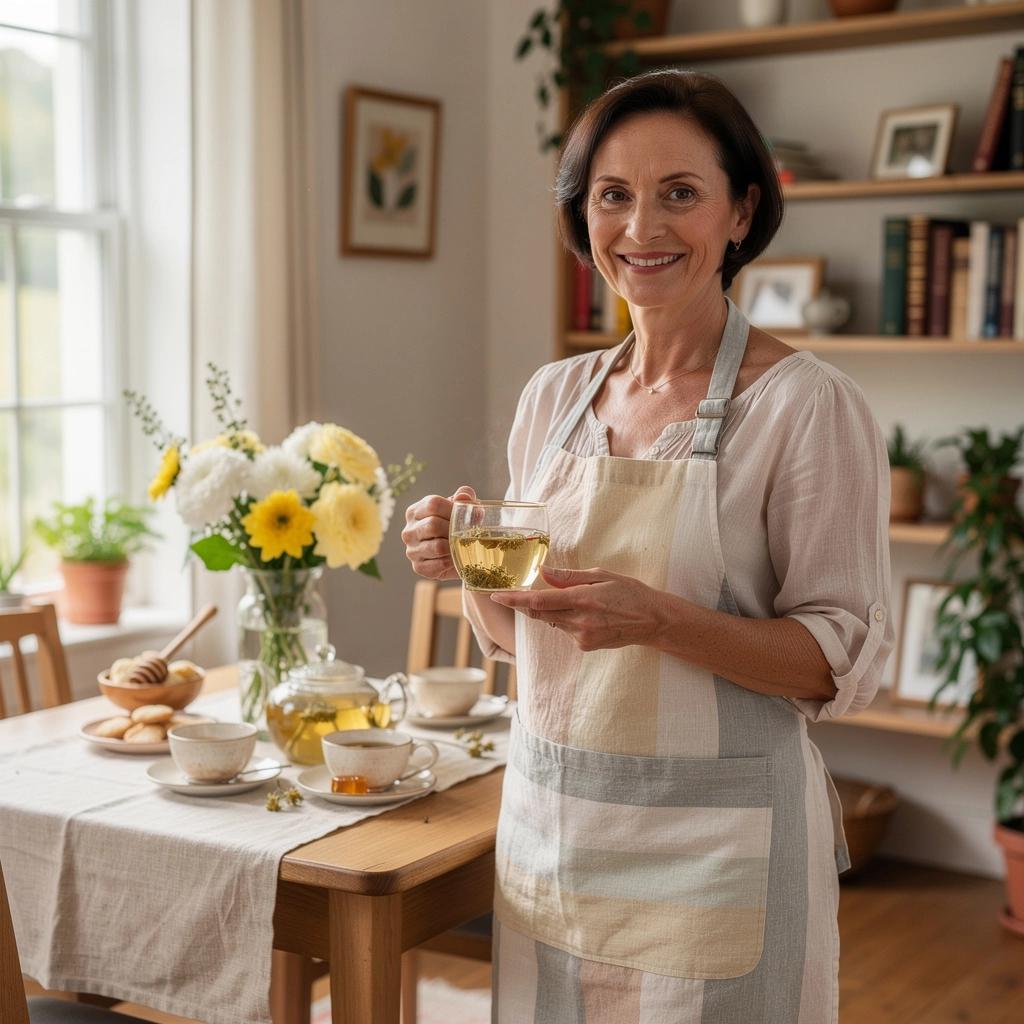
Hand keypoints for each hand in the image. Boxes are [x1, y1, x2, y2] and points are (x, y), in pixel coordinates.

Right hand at [402, 485, 476, 579]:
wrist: (458, 554)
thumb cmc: (457, 525)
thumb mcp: (462, 508)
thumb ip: (465, 497)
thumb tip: (463, 496)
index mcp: (415, 511)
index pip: (433, 504)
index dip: (452, 509)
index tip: (466, 515)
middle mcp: (408, 531)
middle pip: (433, 525)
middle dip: (455, 529)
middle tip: (467, 533)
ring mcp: (411, 550)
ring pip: (437, 546)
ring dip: (455, 546)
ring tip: (462, 545)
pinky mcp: (419, 567)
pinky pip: (440, 564)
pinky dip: (453, 561)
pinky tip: (456, 557)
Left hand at [489, 565, 666, 652]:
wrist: (653, 621)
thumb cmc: (631, 593)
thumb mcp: (603, 575)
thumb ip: (570, 577)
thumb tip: (543, 572)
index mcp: (583, 599)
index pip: (539, 602)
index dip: (515, 599)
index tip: (497, 595)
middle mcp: (580, 621)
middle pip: (539, 614)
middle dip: (523, 605)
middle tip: (511, 593)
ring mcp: (582, 637)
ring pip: (552, 622)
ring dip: (549, 611)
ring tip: (571, 599)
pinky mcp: (586, 646)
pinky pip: (565, 631)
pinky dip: (565, 620)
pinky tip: (584, 613)